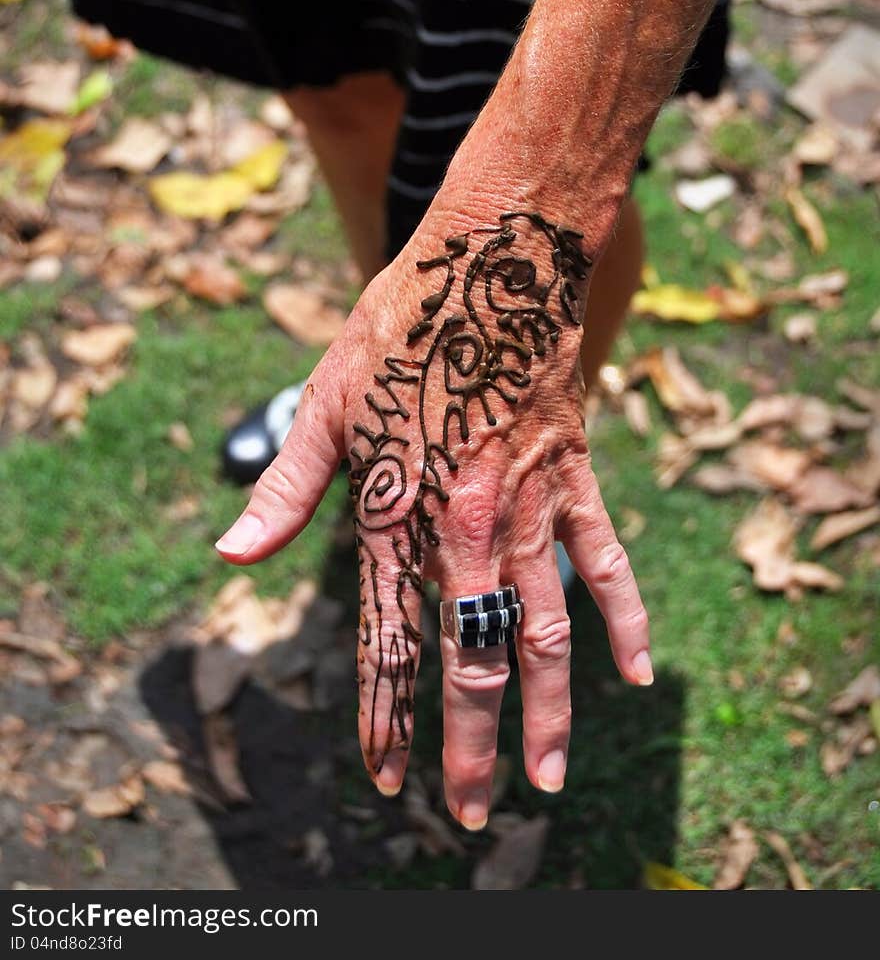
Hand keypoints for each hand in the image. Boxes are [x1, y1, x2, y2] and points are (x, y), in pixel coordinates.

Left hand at [215, 205, 651, 828]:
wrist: (491, 258)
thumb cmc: (397, 329)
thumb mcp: (327, 401)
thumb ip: (287, 488)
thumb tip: (229, 556)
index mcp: (396, 505)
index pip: (389, 632)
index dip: (387, 710)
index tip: (388, 776)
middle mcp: (462, 517)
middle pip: (468, 648)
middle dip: (467, 739)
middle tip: (468, 811)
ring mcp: (525, 501)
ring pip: (540, 625)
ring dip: (547, 708)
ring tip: (549, 779)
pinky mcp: (572, 476)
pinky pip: (604, 559)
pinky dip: (624, 616)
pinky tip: (641, 674)